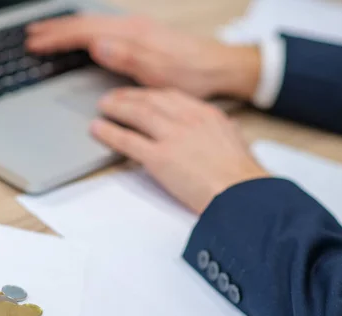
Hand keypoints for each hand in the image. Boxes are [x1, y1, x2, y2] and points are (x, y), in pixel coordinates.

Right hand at [27, 15, 260, 99]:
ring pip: (92, 23)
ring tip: (47, 32)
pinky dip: (84, 31)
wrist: (218, 67)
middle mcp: (132, 26)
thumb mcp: (159, 71)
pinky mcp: (141, 36)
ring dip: (67, 27)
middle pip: (85, 23)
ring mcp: (136, 29)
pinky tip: (82, 37)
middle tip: (31, 35)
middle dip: (55, 29)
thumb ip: (127, 57)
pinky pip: (103, 27)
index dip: (57, 37)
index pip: (84, 31)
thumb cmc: (192, 73)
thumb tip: (97, 45)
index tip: (35, 43)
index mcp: (132, 34)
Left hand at [90, 88, 268, 212]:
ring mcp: (173, 137)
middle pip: (150, 100)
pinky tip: (98, 130)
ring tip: (102, 108)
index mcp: (207, 115)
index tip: (140, 95)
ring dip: (115, 108)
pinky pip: (128, 140)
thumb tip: (219, 131)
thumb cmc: (243, 177)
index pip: (171, 96)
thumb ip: (220, 132)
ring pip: (136, 114)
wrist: (243, 195)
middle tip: (114, 97)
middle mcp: (188, 119)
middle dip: (129, 97)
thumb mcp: (235, 142)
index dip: (150, 94)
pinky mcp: (160, 158)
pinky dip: (109, 133)